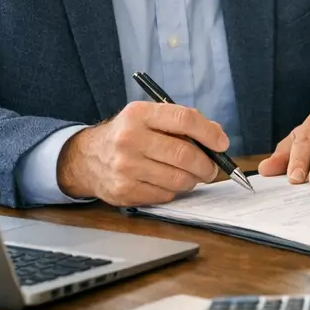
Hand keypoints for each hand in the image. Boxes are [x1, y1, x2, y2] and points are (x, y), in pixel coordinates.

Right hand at [56, 101, 228, 206]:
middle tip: (212, 168)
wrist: (87, 158)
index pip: (184, 119)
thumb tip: (217, 137)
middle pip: (185, 154)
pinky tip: (166, 182)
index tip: (222, 144)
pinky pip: (165, 195)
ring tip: (191, 175)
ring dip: (192, 180)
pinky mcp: (123, 191)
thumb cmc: (130, 134)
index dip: (209, 133)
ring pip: (178, 179)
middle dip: (207, 164)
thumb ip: (183, 123)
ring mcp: (125, 167)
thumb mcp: (150, 117)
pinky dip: (173, 191)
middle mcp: (129, 139)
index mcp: (139, 114)